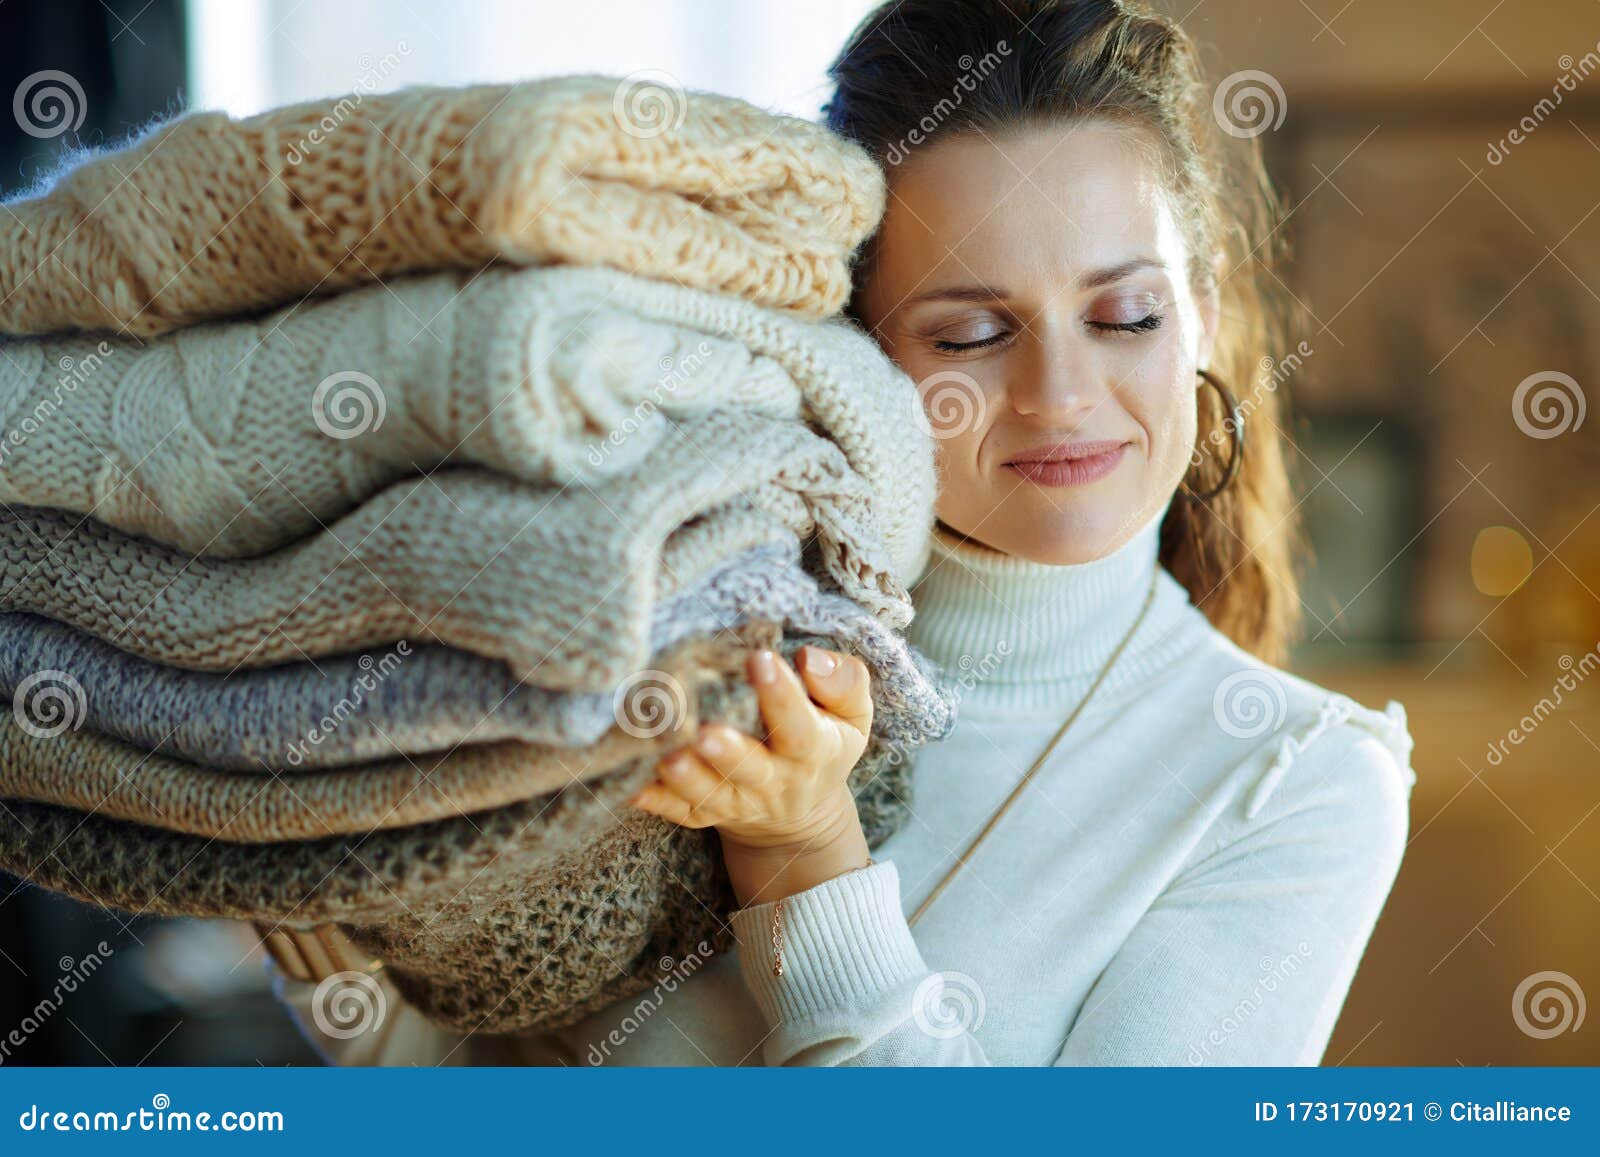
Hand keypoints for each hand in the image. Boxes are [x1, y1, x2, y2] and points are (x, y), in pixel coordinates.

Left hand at [630, 644, 873, 904]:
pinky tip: (628, 782)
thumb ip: (844, 683)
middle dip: (726, 752)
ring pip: (708, 794)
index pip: (800, 725)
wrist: (799, 814)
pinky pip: (676, 810)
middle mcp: (774, 780)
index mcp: (813, 749)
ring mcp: (736, 802)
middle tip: (702, 730)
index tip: (759, 658)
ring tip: (662, 755)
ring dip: (684, 777)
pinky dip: (652, 799)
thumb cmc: (823, 741)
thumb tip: (809, 659)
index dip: (781, 694)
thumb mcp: (852, 715)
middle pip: (750, 770)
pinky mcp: (703, 814)